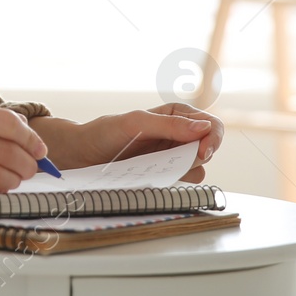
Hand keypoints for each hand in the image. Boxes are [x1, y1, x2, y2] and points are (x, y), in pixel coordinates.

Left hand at [30, 103, 223, 182]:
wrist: (82, 154)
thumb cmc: (105, 132)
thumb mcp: (136, 123)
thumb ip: (169, 124)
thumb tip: (203, 128)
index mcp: (176, 114)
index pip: (211, 124)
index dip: (213, 138)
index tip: (203, 152)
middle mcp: (178, 133)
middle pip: (210, 145)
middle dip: (202, 154)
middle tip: (182, 162)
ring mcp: (172, 154)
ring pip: (199, 165)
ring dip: (188, 169)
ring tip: (160, 167)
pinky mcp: (164, 172)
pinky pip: (183, 179)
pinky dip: (177, 181)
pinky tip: (157, 178)